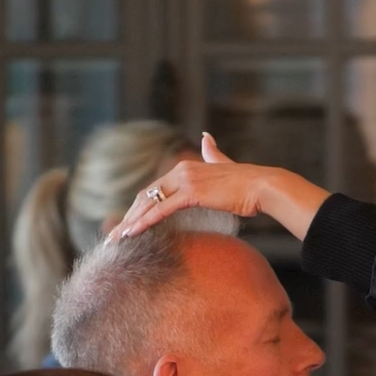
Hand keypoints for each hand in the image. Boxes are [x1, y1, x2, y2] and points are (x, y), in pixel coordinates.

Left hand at [109, 134, 331, 241]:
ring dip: (130, 222)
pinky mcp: (191, 193)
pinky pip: (161, 210)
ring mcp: (185, 181)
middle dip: (128, 217)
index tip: (128, 223)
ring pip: (149, 203)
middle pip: (146, 196)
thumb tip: (206, 137)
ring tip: (116, 238)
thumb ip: (212, 153)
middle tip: (114, 235)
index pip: (154, 190)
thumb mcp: (224, 166)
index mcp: (185, 168)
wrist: (262, 187)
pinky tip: (132, 233)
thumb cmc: (247, 185)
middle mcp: (181, 171)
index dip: (139, 207)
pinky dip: (144, 222)